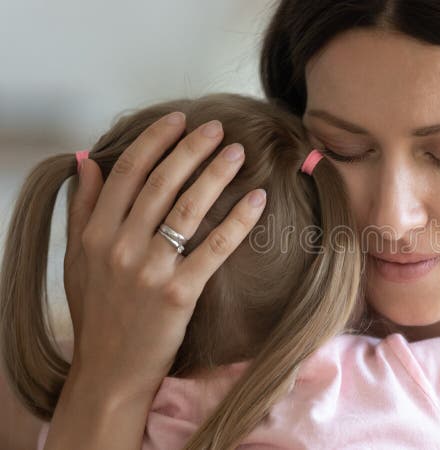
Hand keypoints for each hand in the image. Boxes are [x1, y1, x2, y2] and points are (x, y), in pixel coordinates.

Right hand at [63, 112, 266, 398]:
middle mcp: (118, 246)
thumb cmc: (97, 312)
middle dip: (191, 149)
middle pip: (161, 183)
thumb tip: (89, 161)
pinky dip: (237, 221)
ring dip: (215, 175)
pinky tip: (256, 199)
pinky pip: (213, 248)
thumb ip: (83, 208)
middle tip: (217, 128)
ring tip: (237, 152)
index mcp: (94, 233)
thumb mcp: (77, 259)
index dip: (156, 140)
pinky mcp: (177, 294)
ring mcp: (148, 270)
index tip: (179, 119)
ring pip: (187, 209)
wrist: (109, 370)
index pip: (128, 172)